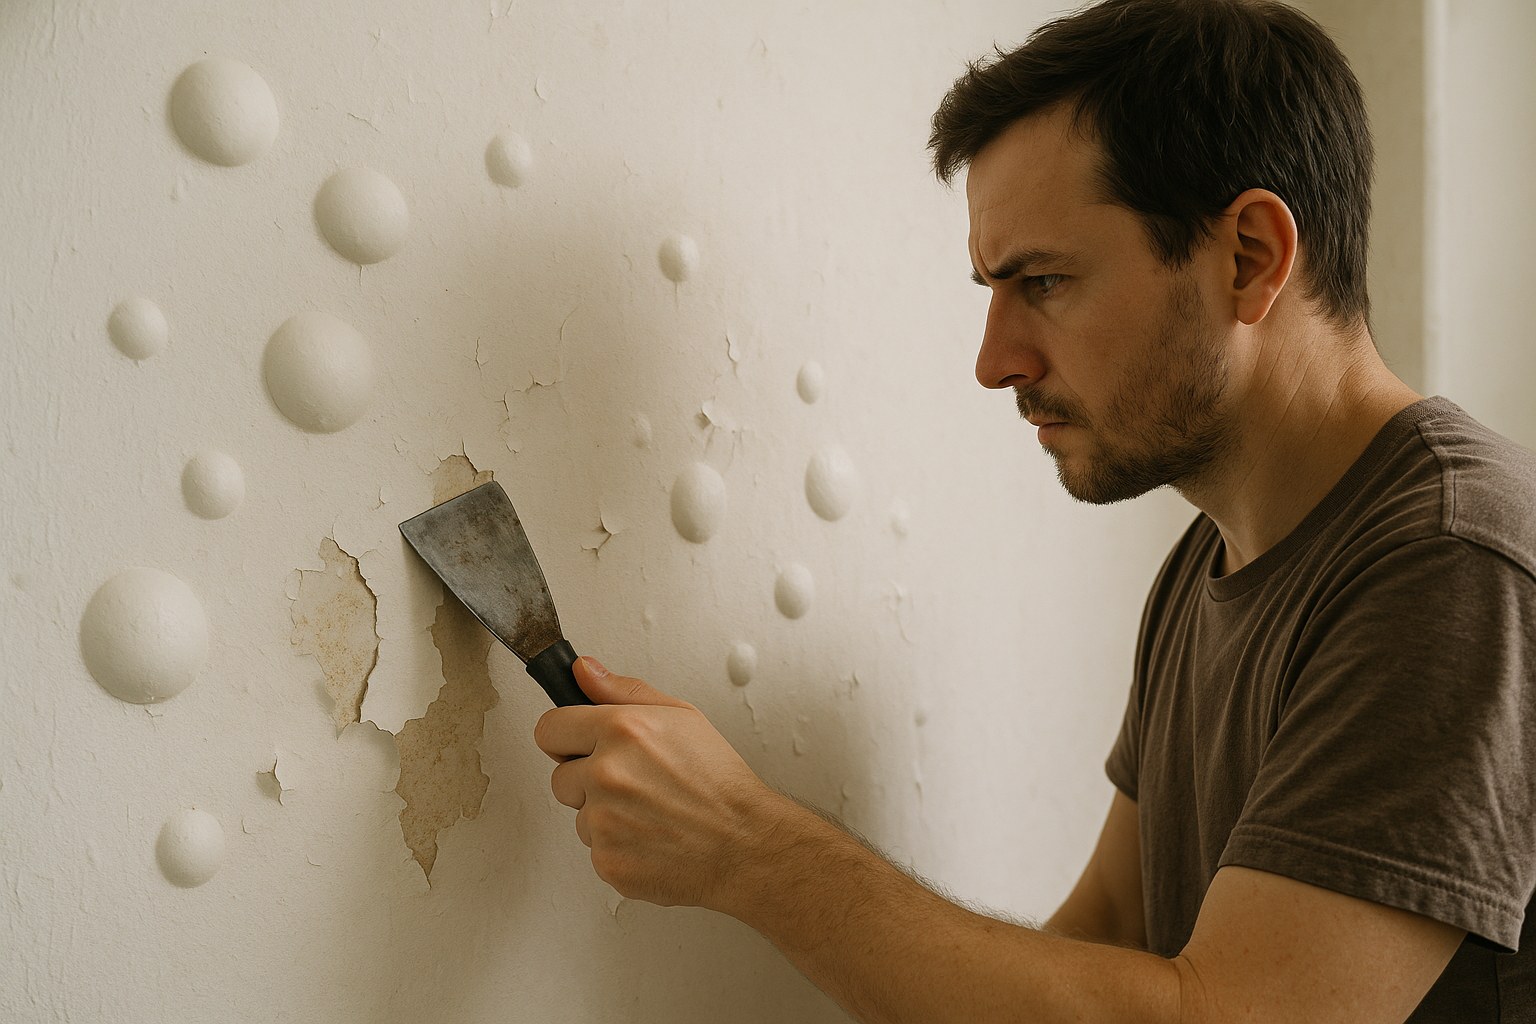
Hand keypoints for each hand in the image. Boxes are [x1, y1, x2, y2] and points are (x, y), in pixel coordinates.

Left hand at [533, 656, 788, 911]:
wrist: (743, 842)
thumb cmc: (719, 781)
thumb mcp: (682, 716)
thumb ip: (624, 690)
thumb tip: (584, 671)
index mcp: (622, 731)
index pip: (549, 728)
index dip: (565, 736)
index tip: (578, 745)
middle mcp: (607, 774)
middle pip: (560, 777)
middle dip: (587, 780)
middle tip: (633, 783)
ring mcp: (604, 821)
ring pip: (579, 816)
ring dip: (604, 816)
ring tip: (649, 812)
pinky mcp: (607, 860)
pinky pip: (594, 849)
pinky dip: (617, 847)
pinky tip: (650, 836)